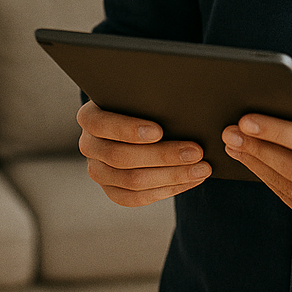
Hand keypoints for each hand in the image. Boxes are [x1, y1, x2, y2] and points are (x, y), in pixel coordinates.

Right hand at [77, 100, 210, 205]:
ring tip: (201, 168)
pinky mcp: (112, 190)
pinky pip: (138, 198)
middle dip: (163, 155)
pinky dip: (168, 189)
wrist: (135, 121)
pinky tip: (191, 180)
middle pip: (122, 157)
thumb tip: (177, 103)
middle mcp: (89, 145)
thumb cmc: (141, 102)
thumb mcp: (140, 94)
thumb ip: (149, 97)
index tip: (160, 131)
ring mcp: (98, 171)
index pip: (102, 124)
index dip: (129, 130)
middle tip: (196, 151)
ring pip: (133, 182)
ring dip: (172, 176)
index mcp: (90, 117)